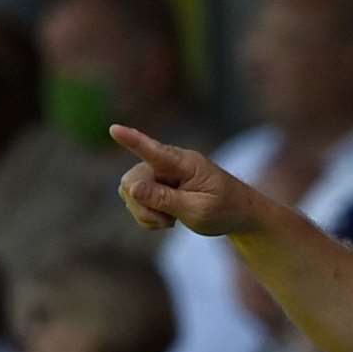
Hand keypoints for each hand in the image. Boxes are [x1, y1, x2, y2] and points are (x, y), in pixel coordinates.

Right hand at [110, 124, 258, 235]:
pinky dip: (146, 215)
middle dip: (143, 206)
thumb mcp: (199, 211)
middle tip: (168, 222)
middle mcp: (168, 162)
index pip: (155, 151)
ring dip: (145, 212)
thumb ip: (165, 200)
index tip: (115, 129)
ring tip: (171, 220)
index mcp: (185, 164)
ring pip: (130, 191)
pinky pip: (134, 199)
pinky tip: (166, 219)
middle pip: (133, 180)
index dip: (133, 141)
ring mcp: (159, 172)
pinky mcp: (154, 184)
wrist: (237, 212)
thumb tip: (131, 189)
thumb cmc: (224, 209)